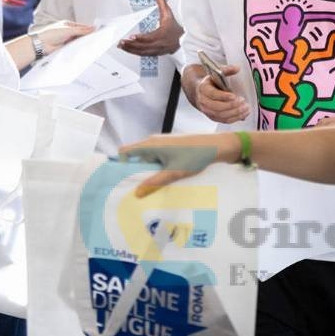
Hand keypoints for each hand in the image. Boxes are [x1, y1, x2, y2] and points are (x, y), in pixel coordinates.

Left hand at [32, 20, 94, 54]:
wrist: (42, 44)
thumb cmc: (51, 33)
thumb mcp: (68, 30)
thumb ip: (81, 30)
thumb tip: (92, 28)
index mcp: (68, 25)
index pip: (82, 26)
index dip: (89, 29)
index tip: (97, 31)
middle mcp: (68, 32)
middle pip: (81, 34)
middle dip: (87, 36)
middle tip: (97, 38)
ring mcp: (67, 40)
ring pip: (78, 41)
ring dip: (83, 43)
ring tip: (92, 44)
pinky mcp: (66, 48)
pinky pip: (74, 48)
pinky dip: (78, 48)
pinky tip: (84, 49)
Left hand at [118, 0, 182, 56]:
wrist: (182, 41)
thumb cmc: (174, 27)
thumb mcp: (168, 13)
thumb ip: (162, 1)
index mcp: (162, 34)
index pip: (150, 38)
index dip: (141, 38)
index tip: (132, 36)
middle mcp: (159, 44)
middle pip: (143, 46)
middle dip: (131, 45)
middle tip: (121, 41)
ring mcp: (156, 50)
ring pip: (141, 52)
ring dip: (130, 49)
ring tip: (121, 45)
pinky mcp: (154, 53)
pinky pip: (142, 54)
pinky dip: (134, 52)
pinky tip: (127, 49)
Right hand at [118, 132, 240, 197]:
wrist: (215, 146)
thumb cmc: (194, 156)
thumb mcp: (173, 172)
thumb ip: (154, 182)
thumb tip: (136, 193)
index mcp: (150, 144)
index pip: (125, 151)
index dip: (119, 164)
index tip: (119, 180)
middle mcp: (153, 141)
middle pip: (135, 157)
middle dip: (134, 171)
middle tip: (133, 190)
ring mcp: (162, 143)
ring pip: (147, 158)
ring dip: (147, 171)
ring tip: (148, 189)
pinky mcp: (171, 147)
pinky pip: (157, 158)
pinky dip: (156, 168)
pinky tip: (163, 181)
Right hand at [184, 63, 249, 123]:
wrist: (203, 91)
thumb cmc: (212, 81)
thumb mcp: (217, 73)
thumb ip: (226, 70)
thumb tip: (237, 68)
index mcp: (203, 88)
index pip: (212, 94)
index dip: (223, 96)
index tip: (234, 96)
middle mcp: (203, 101)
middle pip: (217, 107)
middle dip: (231, 106)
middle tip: (243, 102)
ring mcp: (207, 111)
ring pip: (221, 115)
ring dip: (235, 113)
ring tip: (246, 108)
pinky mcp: (213, 117)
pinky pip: (224, 120)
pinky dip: (235, 118)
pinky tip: (243, 114)